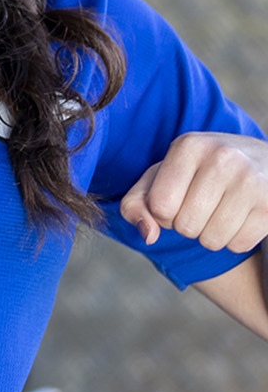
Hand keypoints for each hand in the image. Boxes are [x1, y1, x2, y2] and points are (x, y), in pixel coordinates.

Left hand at [120, 131, 267, 252]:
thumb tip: (148, 235)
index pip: (160, 206)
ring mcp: (252, 181)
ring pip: (212, 241)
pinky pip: (238, 245)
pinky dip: (235, 238)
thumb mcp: (160, 178)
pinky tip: (241, 215)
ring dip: (211, 234)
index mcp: (189, 146)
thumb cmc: (198, 174)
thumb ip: (135, 204)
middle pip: (185, 227)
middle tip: (203, 203)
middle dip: (188, 224)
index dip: (163, 212)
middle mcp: (223, 158)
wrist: (261, 162)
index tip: (178, 196)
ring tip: (221, 208)